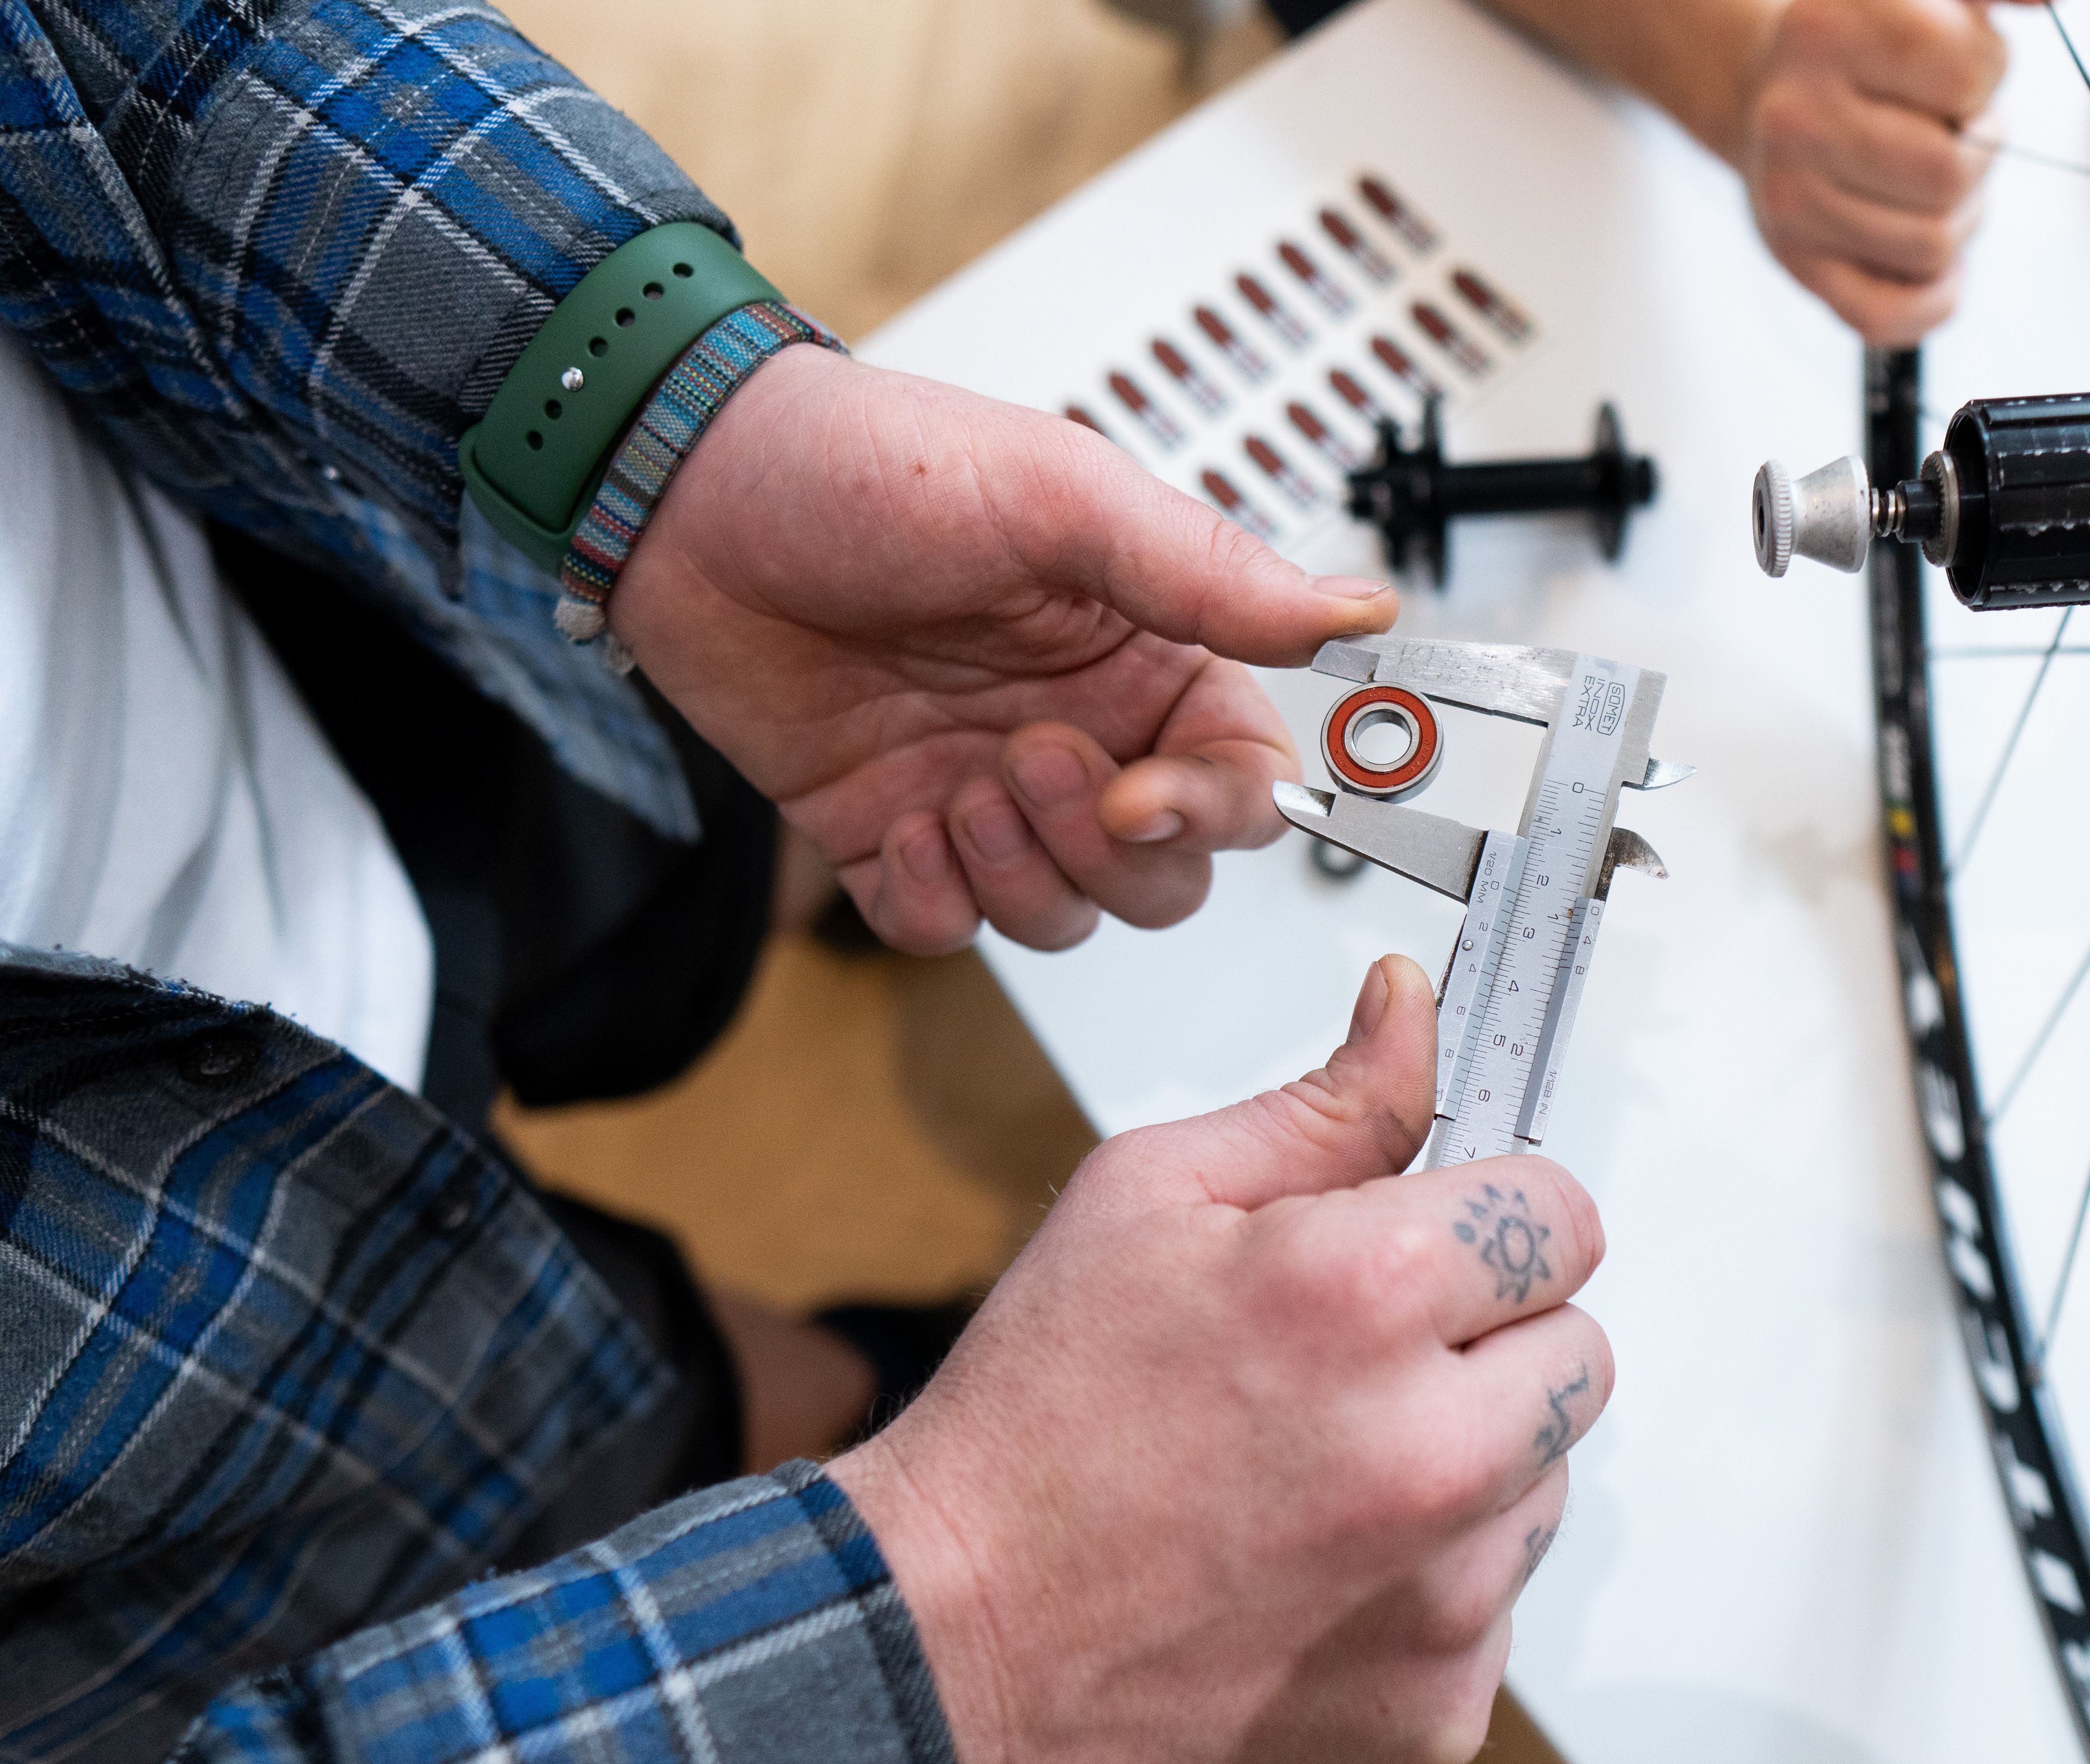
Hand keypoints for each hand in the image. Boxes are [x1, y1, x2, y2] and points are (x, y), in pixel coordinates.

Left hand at [608, 345, 1398, 953]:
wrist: (687, 490)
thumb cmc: (868, 465)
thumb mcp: (1060, 496)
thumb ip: (1208, 571)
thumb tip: (1360, 610)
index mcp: (1141, 658)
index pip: (1243, 780)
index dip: (1215, 812)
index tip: (1143, 793)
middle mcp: (1078, 735)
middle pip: (1164, 875)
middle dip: (1108, 852)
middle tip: (1025, 761)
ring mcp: (983, 792)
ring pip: (1064, 914)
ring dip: (1019, 874)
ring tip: (955, 787)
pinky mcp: (888, 836)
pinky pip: (947, 930)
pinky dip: (932, 902)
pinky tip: (895, 827)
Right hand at [827, 955, 1611, 1763]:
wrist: (950, 1646)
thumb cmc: (1036, 1420)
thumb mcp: (1149, 1198)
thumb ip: (1324, 1107)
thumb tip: (1415, 1011)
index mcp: (1369, 1297)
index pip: (1562, 1215)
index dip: (1493, 1220)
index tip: (1434, 1246)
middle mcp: (1433, 1452)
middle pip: (1580, 1352)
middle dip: (1491, 1343)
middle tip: (1358, 1369)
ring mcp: (1447, 1597)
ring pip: (1542, 1483)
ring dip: (1466, 1467)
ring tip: (1317, 1479)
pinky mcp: (1441, 1710)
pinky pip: (1495, 1609)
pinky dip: (1427, 1589)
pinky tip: (1311, 1577)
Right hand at [1741, 0, 2012, 344]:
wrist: (1766, 93)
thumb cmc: (1863, 48)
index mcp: (1826, 29)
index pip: (1968, 74)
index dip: (1987, 77)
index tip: (1957, 74)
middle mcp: (1793, 117)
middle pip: (1953, 171)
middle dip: (1977, 154)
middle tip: (1949, 135)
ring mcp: (1788, 201)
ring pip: (1934, 246)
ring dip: (1959, 220)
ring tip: (1929, 184)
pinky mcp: (1797, 266)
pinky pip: (1892, 317)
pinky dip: (1933, 296)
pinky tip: (1933, 260)